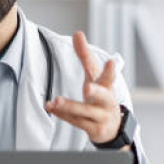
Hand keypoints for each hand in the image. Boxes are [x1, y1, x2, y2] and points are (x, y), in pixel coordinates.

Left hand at [45, 31, 123, 145]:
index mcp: (107, 87)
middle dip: (95, 92)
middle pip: (102, 97)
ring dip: (69, 106)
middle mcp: (107, 102)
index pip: (108, 77)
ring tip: (55, 101)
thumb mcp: (94, 75)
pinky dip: (62, 114)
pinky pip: (76, 122)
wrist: (112, 127)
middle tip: (87, 88)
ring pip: (84, 112)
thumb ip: (85, 55)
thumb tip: (78, 33)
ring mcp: (101, 117)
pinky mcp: (93, 129)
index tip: (110, 62)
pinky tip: (51, 107)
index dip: (110, 70)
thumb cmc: (101, 96)